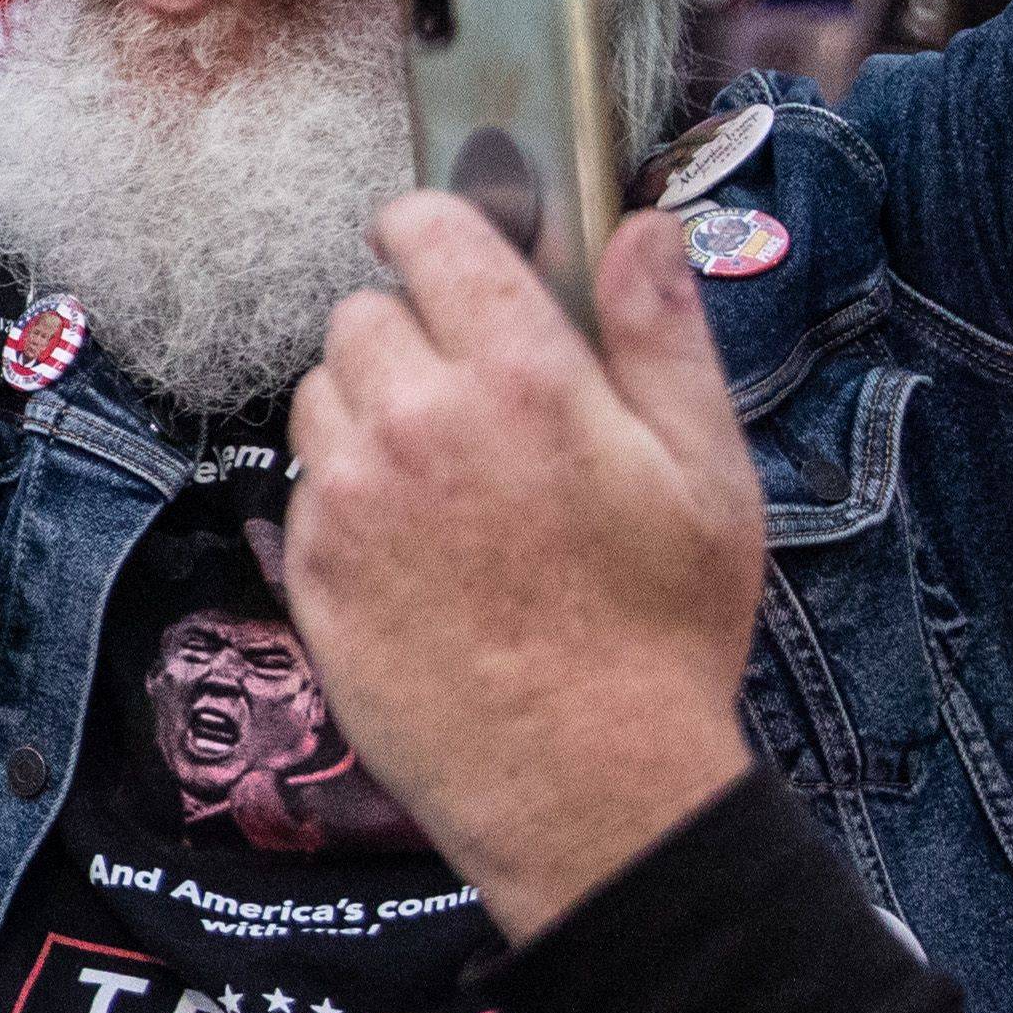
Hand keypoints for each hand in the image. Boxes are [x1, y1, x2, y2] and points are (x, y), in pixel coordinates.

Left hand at [282, 199, 767, 943]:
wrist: (588, 787)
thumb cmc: (663, 632)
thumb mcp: (706, 475)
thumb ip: (663, 334)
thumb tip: (638, 225)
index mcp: (520, 376)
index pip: (428, 233)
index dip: (430, 230)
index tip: (441, 251)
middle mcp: (415, 420)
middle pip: (363, 314)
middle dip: (411, 336)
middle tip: (475, 400)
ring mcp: (348, 496)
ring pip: (322, 393)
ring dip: (369, 412)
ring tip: (447, 479)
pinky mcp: (308, 567)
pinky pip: (306, 484)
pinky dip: (347, 495)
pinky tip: (417, 547)